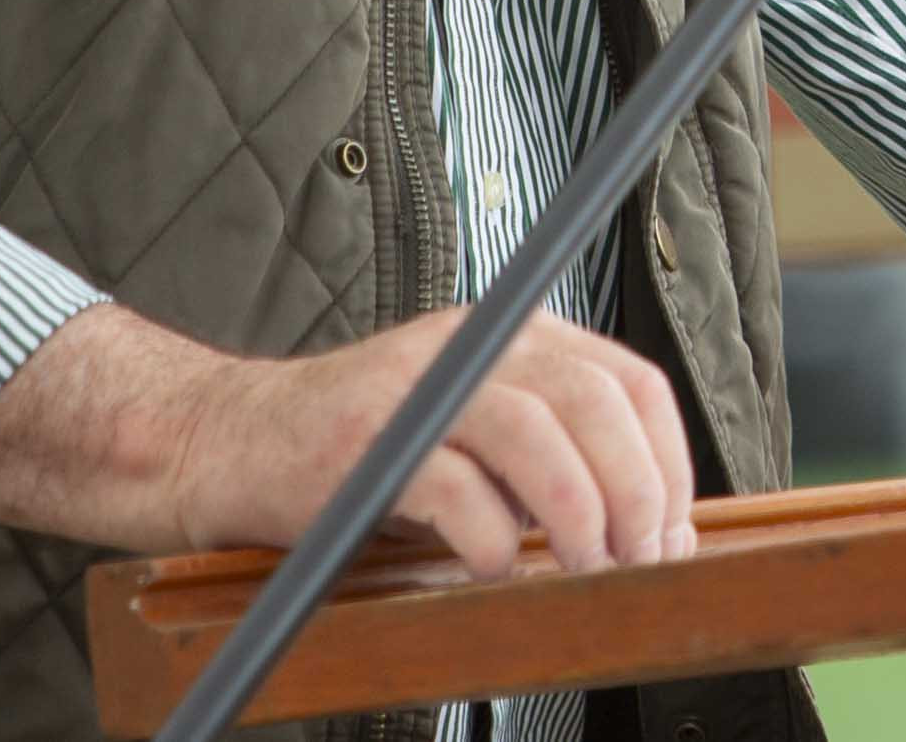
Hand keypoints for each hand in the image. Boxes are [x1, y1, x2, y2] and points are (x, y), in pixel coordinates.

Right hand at [199, 303, 701, 583]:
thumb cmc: (361, 453)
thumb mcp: (471, 435)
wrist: (231, 443)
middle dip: (637, 490)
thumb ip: (548, 458)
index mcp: (511, 339)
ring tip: (584, 565)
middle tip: (642, 558)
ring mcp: (415, 389)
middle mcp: (471, 347)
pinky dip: (488, 538)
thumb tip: (645, 526)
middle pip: (593, 399)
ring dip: (578, 511)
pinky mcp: (364, 442)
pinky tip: (490, 566)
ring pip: (534, 431)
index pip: (630, 380)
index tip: (673, 531)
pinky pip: (454, 486)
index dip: (668, 461)